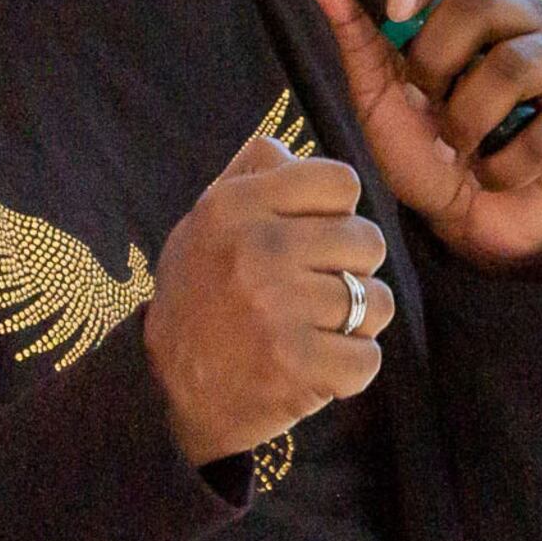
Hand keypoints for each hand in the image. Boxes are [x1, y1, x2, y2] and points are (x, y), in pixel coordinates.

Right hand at [142, 130, 394, 465]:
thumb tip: (297, 150)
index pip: (341, 183)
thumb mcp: (206, 221)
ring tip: (315, 330)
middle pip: (368, 241)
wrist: (165, 390)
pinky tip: (314, 366)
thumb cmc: (201, 296)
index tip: (314, 239)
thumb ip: (254, 176)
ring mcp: (277, 309)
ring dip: (355, 323)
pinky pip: (368, 357)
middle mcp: (256, 249)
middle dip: (352, 271)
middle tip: (315, 293)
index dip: (338, 213)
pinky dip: (349, 368)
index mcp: (234, 204)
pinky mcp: (297, 365)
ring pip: (376, 302)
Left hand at [290, 0, 541, 271]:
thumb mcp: (378, 93)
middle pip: (481, 0)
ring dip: (466, 123)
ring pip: (512, 66)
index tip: (395, 13)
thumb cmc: (429, 152)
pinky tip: (497, 175)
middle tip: (426, 106)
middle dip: (434, 64)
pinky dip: (503, 167)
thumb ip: (352, 27)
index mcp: (477, 3)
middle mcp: (528, 19)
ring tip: (459, 149)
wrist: (475, 228)